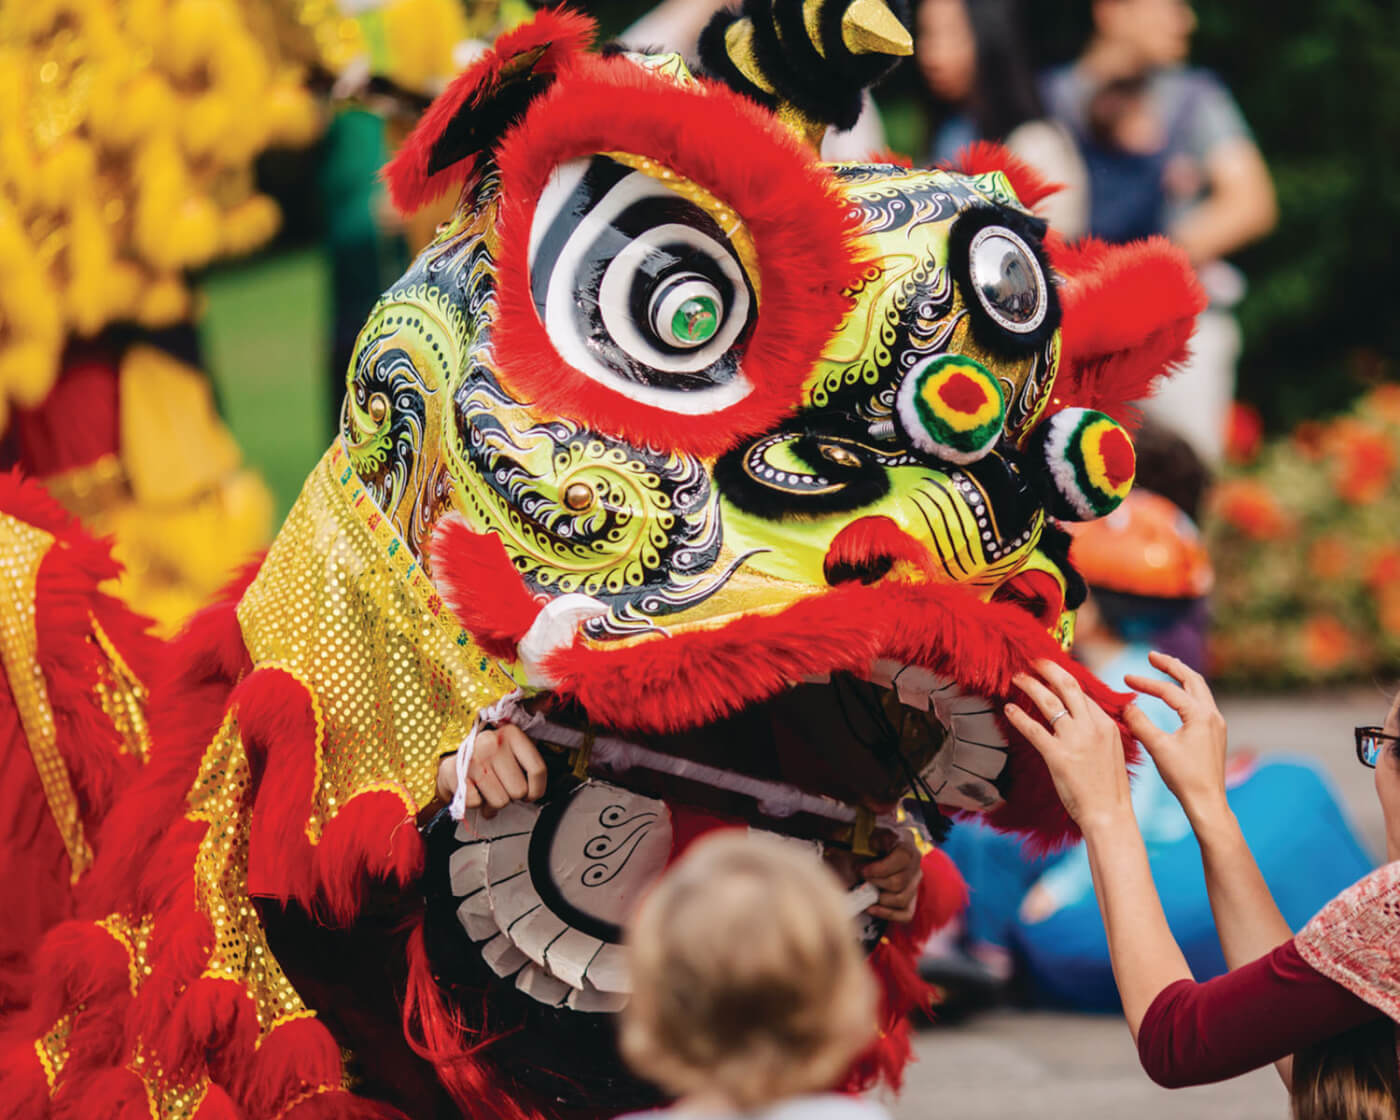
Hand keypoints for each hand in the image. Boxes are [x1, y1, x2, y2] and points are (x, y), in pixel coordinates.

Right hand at [437, 724, 547, 817]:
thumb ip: (528, 763)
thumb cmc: (487, 759)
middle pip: (519, 790)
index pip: (537, 769)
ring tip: (487, 790)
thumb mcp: (511, 751)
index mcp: (511, 734)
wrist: (452, 760)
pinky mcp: (455, 774)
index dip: (537, 790)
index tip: (531, 794)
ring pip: (500, 801)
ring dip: (493, 802)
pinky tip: (474, 791)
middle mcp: (491, 743)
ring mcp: (473, 758)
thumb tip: (538, 790)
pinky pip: (477, 804)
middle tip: (501, 787)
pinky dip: (476, 803)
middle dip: (511, 795)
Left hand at [860, 827, 922, 922]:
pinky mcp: (911, 899)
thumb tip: (871, 842)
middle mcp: (915, 862)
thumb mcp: (859, 835)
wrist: (858, 855)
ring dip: (879, 898)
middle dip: (875, 883)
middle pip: (900, 882)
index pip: (903, 857)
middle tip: (861, 879)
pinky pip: (905, 914)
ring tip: (865, 892)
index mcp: (905, 841)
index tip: (861, 870)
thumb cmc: (859, 844)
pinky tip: (871, 908)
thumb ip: (864, 837)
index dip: (881, 867)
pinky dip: (887, 914)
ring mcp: (914, 882)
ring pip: (902, 899)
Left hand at [1004, 659, 1132, 831]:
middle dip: (1048, 669)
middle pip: (1067, 687)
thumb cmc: (1108, 786)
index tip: (1051, 672)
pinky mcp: (1057, 755)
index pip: (1083, 693)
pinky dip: (1019, 716)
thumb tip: (1080, 716)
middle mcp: (1091, 727)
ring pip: (1048, 702)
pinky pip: (1033, 729)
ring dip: (1030, 686)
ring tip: (1017, 677)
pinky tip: (1009, 709)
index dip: (1064, 679)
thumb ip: (1097, 730)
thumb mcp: (1112, 750)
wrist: (1108, 813)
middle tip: (1033, 661)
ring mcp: (1074, 740)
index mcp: (1106, 724)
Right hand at [1122, 650, 1228, 822]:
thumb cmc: (1184, 777)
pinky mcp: (1214, 733)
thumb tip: (1126, 706)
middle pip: (1192, 679)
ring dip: (1181, 677)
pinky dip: (1186, 693)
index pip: (1169, 691)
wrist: (1207, 802)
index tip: (1125, 677)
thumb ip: (1140, 723)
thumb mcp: (1158, 748)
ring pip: (1199, 690)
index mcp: (1200, 715)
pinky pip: (1201, 703)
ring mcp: (1216, 724)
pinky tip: (1176, 697)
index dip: (1145, 682)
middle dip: (1171, 666)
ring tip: (1165, 668)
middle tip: (1152, 656)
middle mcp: (1212, 715)